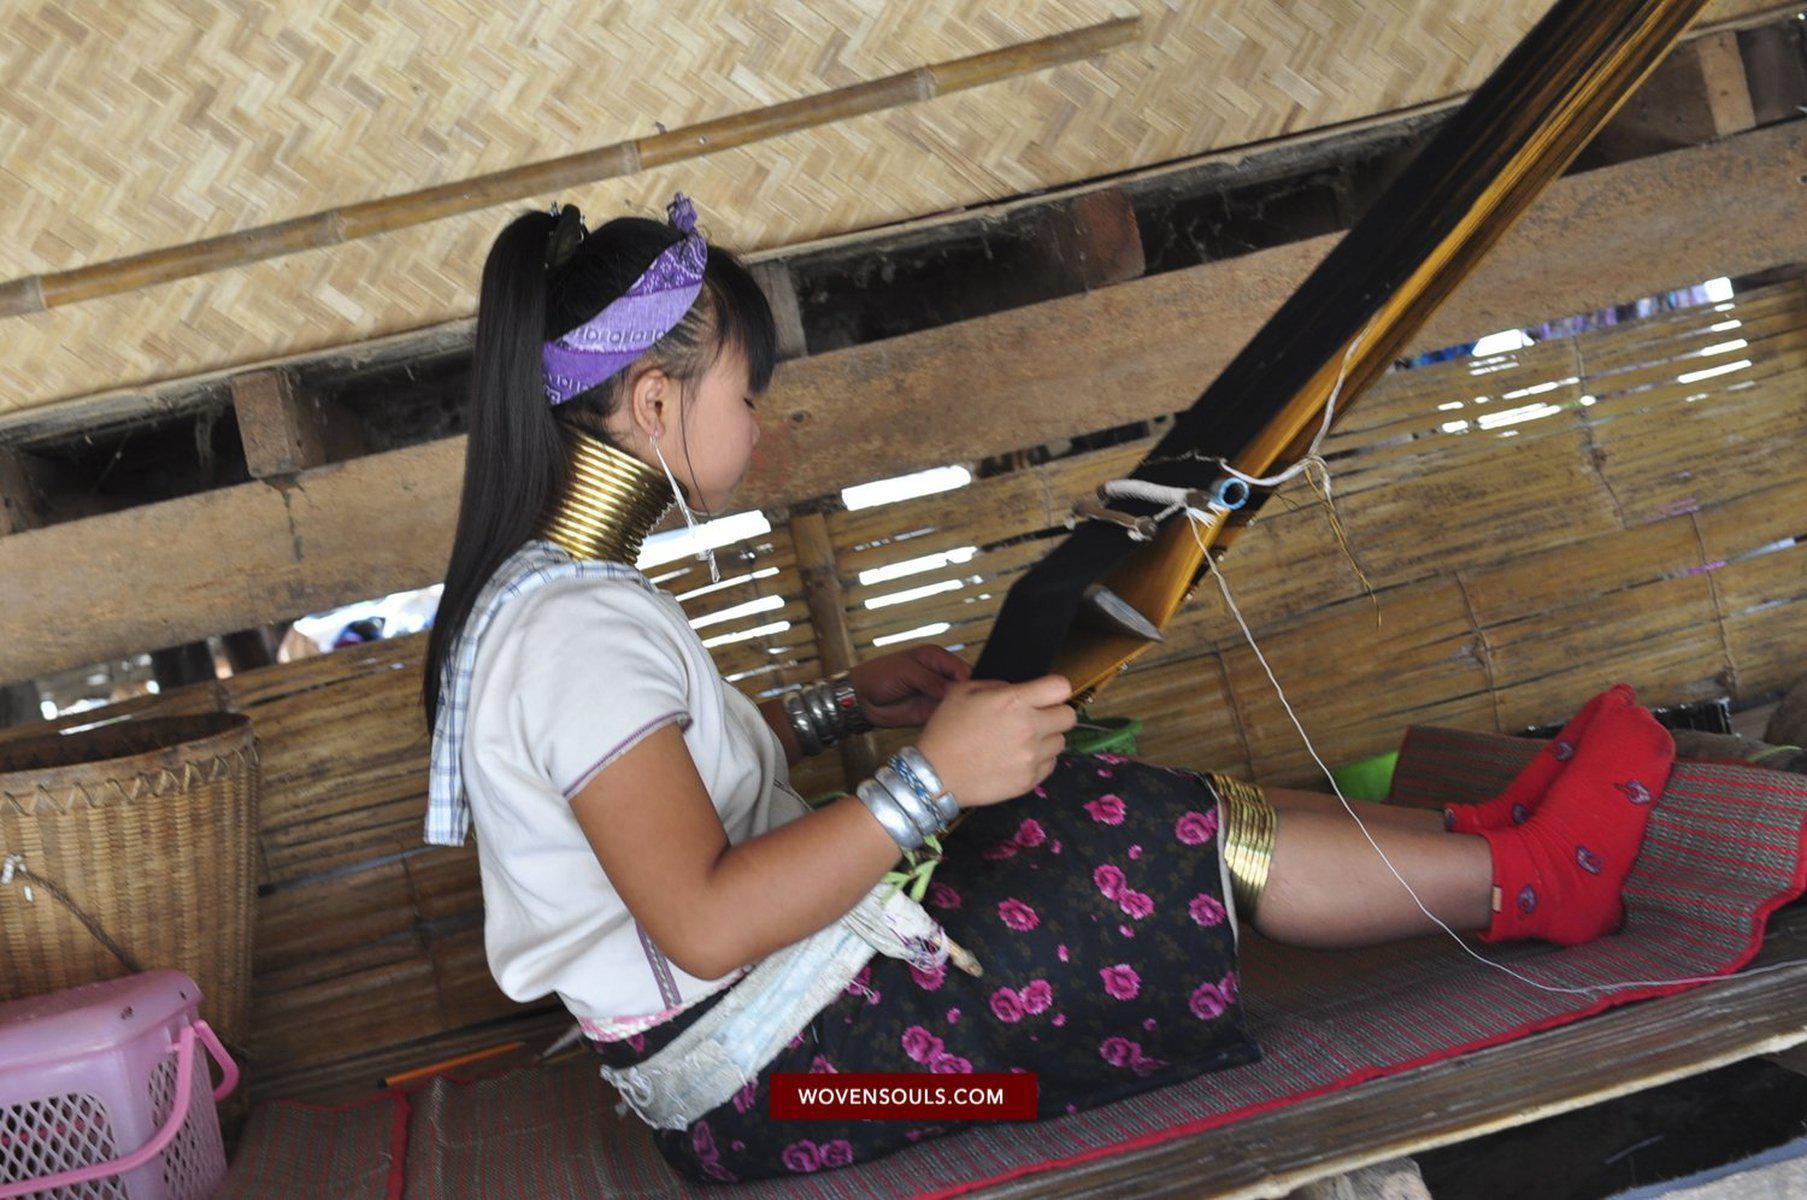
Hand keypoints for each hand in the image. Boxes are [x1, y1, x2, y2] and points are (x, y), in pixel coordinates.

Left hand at [846, 645, 972, 728]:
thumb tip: (952, 690)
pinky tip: (953, 725)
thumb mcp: (905, 671)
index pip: (962, 668)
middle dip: (969, 696)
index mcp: (935, 658)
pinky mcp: (930, 713)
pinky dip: (950, 721)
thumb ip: (930, 679)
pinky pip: (946, 717)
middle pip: (964, 686)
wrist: (860, 698)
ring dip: (961, 710)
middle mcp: (939, 676)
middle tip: (970, 706)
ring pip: (958, 703)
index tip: (969, 692)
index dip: (969, 680)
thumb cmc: (878, 676)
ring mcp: (935, 695)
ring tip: (964, 718)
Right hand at [915, 674, 1075, 808]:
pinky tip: (1018, 758)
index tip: (1046, 694)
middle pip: (1069, 716)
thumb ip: (996, 686)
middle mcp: (1029, 728)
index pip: (1061, 687)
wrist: (935, 775)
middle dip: (1055, 714)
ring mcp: (1032, 757)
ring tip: (1023, 741)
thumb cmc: (946, 731)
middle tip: (1037, 718)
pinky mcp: (1029, 780)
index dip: (1055, 689)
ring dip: (1047, 739)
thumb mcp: (962, 692)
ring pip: (1061, 742)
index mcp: (1014, 701)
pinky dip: (1039, 760)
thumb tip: (1015, 690)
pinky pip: (1050, 764)